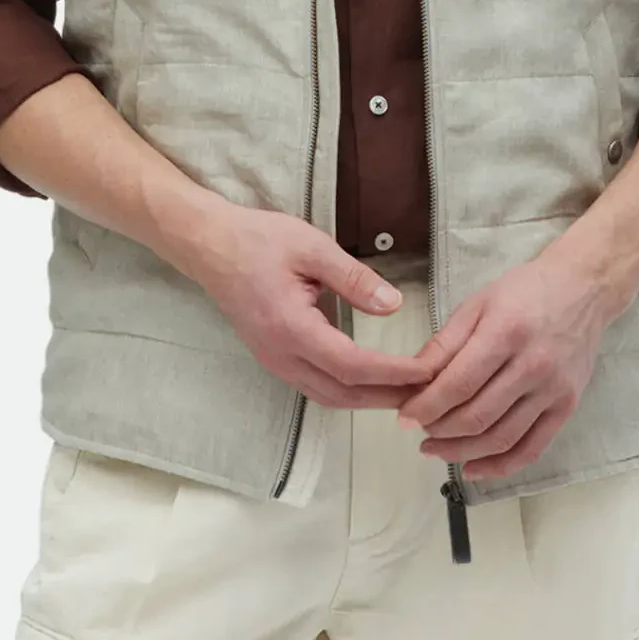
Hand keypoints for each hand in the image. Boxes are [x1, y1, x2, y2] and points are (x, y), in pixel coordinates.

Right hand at [189, 207, 447, 409]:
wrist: (209, 245)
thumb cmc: (258, 240)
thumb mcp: (311, 246)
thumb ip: (353, 278)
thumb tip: (393, 304)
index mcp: (291, 328)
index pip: (353, 366)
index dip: (393, 374)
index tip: (427, 371)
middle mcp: (281, 355)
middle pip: (342, 394)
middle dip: (387, 397)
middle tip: (429, 393)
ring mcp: (274, 360)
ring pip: (328, 397)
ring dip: (368, 399)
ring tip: (406, 392)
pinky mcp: (273, 357)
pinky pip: (315, 387)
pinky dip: (348, 391)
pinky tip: (370, 382)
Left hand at [395, 252, 610, 479]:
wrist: (582, 289)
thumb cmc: (525, 292)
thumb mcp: (477, 303)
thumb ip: (445, 342)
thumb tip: (413, 379)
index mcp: (505, 333)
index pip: (458, 384)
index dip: (427, 406)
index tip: (405, 417)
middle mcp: (533, 365)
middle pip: (477, 416)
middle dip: (440, 430)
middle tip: (419, 430)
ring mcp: (553, 390)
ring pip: (501, 438)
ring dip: (462, 452)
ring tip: (436, 449)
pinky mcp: (566, 407)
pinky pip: (532, 448)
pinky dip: (500, 466)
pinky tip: (473, 468)